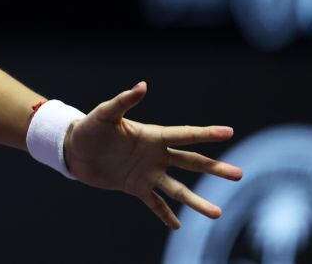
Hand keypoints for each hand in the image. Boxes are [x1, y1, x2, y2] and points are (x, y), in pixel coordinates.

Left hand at [63, 81, 242, 229]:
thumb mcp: (105, 114)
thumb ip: (124, 101)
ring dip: (197, 201)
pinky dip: (165, 215)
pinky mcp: (135, 188)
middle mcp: (155, 155)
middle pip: (191, 162)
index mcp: (152, 136)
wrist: (73, 149)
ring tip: (217, 213)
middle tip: (239, 175)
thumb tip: (142, 85)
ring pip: (178, 189)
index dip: (206, 133)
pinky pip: (154, 203)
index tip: (229, 131)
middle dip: (214, 169)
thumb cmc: (88, 128)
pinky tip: (177, 226)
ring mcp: (147, 173)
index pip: (184, 134)